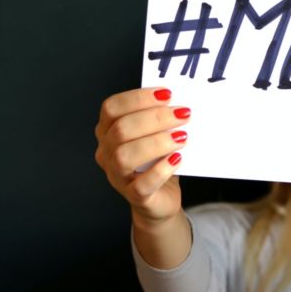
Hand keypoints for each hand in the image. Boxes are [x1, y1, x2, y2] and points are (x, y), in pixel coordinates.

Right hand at [93, 87, 190, 228]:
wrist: (161, 197)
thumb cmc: (157, 160)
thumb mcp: (154, 135)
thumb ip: (159, 119)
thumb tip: (180, 103)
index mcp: (108, 131)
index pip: (111, 108)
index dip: (137, 98)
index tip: (167, 94)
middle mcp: (107, 152)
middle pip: (121, 129)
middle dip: (155, 118)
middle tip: (183, 114)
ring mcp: (117, 176)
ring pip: (125, 156)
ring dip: (157, 142)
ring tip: (182, 137)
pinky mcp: (134, 196)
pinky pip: (141, 184)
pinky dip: (160, 170)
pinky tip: (177, 159)